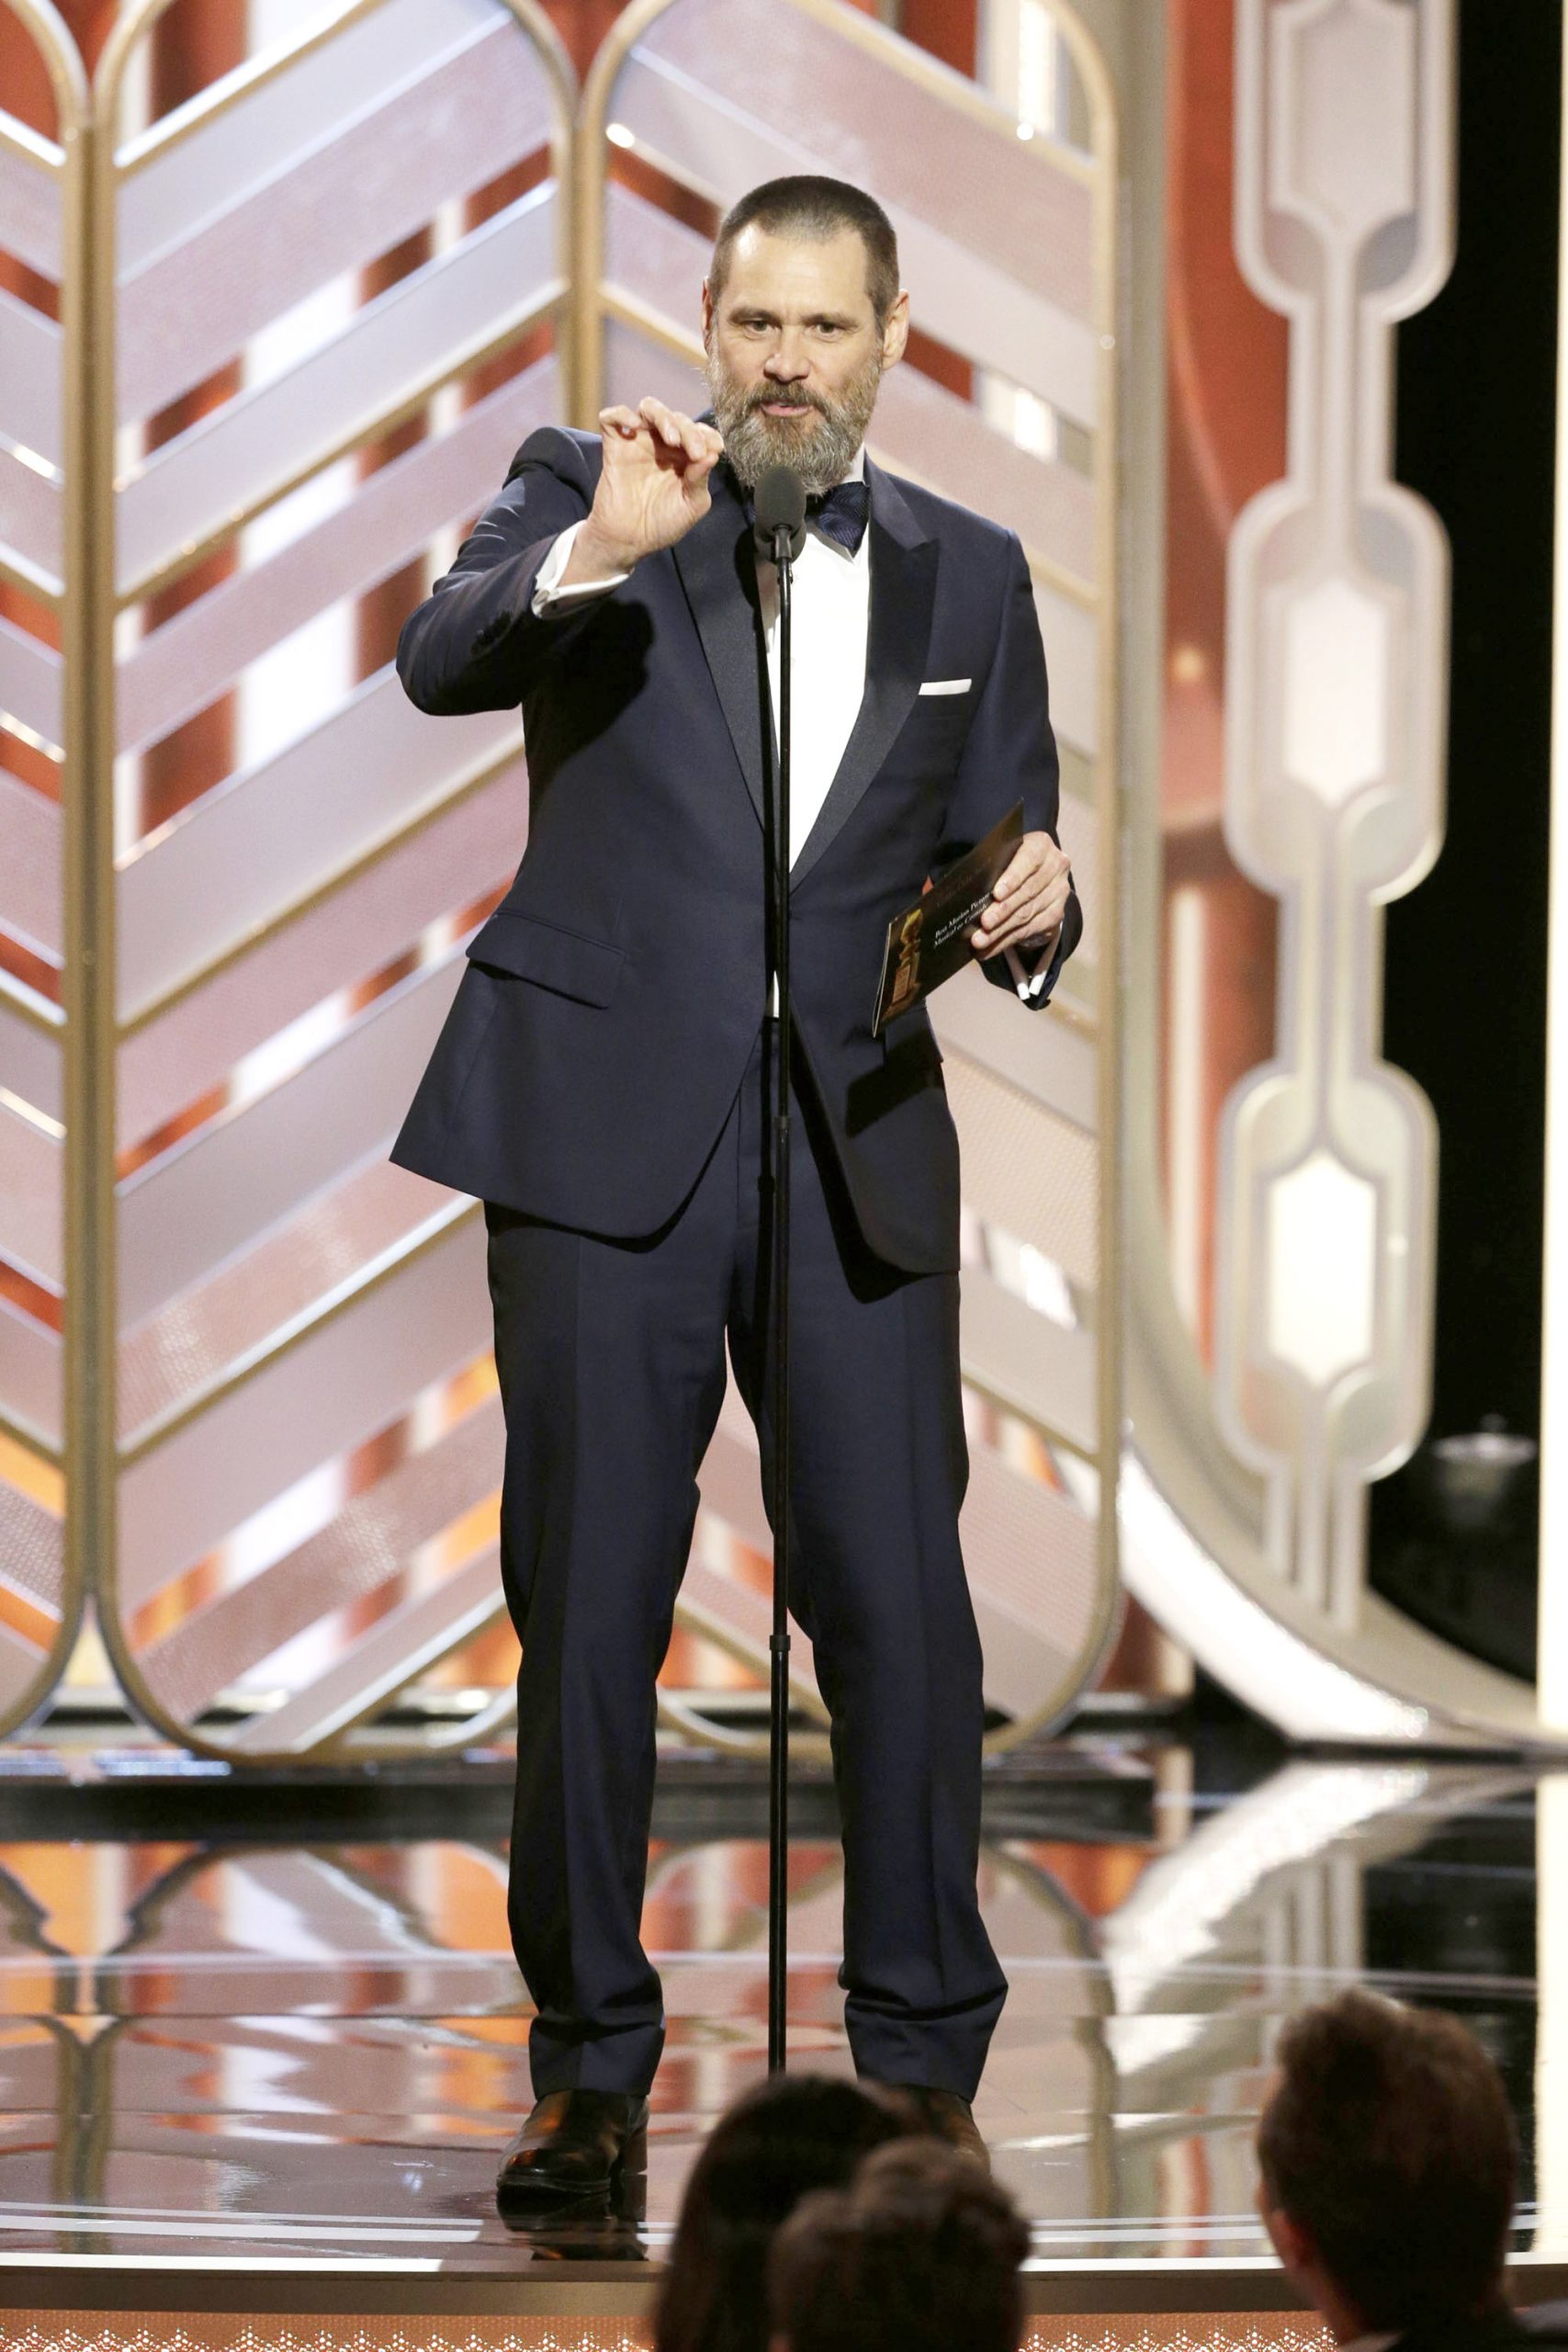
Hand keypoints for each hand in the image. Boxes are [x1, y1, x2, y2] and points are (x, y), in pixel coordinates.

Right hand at [567, 399, 725, 580]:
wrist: (628, 541)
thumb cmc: (662, 525)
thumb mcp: (691, 506)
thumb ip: (700, 479)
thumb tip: (713, 453)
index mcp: (684, 456)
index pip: (699, 432)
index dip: (708, 435)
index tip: (716, 449)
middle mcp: (662, 445)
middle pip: (676, 418)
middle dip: (689, 431)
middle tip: (694, 452)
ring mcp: (638, 442)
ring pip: (649, 408)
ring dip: (662, 416)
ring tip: (671, 438)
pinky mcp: (615, 446)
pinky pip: (612, 417)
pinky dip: (622, 414)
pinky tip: (634, 427)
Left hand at [970, 831, 1070, 960]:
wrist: (1033, 876)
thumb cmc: (1007, 864)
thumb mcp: (1000, 859)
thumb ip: (990, 868)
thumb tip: (964, 891)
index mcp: (1040, 845)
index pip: (1029, 860)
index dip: (1013, 878)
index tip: (996, 894)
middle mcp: (1055, 867)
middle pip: (1027, 892)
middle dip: (1003, 911)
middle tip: (983, 924)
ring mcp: (1059, 891)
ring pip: (1027, 915)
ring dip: (1000, 931)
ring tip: (979, 941)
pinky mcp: (1056, 914)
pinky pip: (1029, 930)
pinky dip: (1006, 941)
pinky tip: (988, 949)